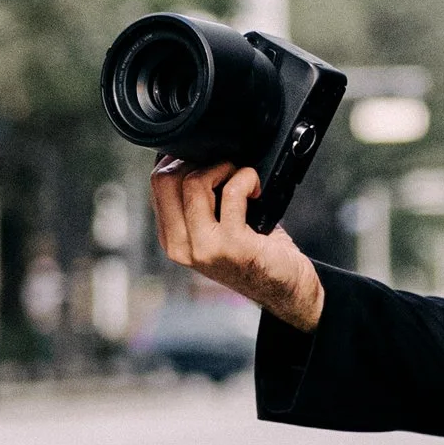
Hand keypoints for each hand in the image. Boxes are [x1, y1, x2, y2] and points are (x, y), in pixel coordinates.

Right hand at [148, 158, 324, 332]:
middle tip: (223, 168)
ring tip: (239, 177)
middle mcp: (181, 247)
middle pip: (167, 180)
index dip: (181, 160)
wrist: (285, 288)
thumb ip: (199, 203)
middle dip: (197, 161)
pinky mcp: (233, 245)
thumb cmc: (255, 253)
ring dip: (222, 168)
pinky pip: (232, 192)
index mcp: (172, 239)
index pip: (158, 184)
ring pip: (194, 183)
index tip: (204, 158)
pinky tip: (257, 188)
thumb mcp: (215, 230)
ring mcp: (205, 248)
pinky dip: (247, 178)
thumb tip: (195, 157)